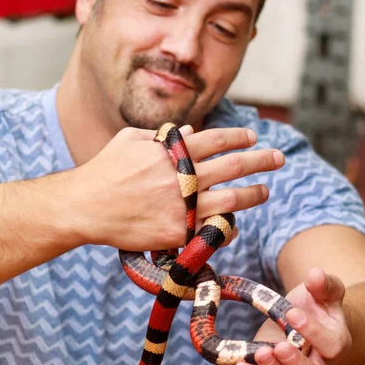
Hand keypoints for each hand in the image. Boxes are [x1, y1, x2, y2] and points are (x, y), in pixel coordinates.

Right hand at [70, 125, 284, 250]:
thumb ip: (163, 136)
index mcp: (172, 151)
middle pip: (233, 166)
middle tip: (278, 158)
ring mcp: (182, 206)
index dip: (238, 137)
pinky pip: (213, 230)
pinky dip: (228, 227)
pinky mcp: (178, 232)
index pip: (217, 139)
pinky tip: (235, 224)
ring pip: (231, 199)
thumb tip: (192, 132)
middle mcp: (183, 176)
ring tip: (265, 191)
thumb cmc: (104, 171)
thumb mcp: (130, 141)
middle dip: (260, 160)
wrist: (86, 207)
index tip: (253, 136)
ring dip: (254, 193)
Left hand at [233, 268, 351, 364]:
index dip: (313, 332)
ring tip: (258, 353)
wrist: (307, 319)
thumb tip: (315, 275)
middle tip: (279, 347)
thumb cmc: (318, 305)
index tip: (292, 313)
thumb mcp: (324, 292)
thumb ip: (324, 284)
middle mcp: (319, 364)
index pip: (330, 346)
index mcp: (336, 343)